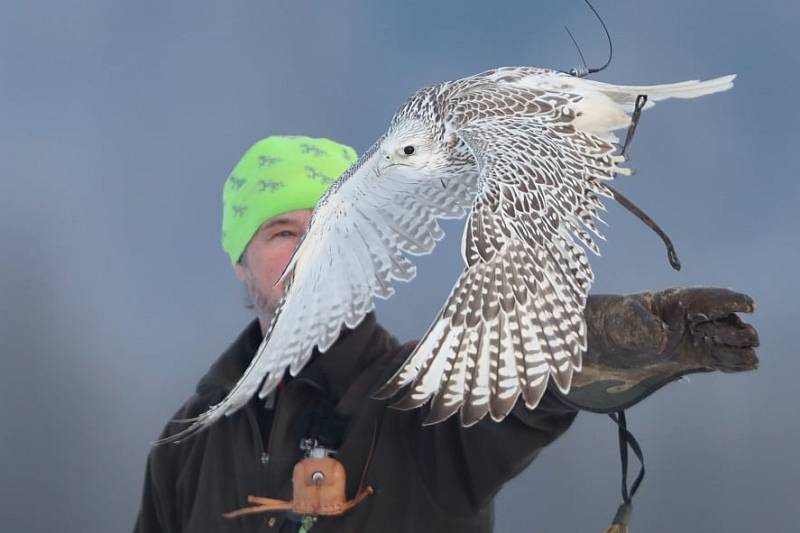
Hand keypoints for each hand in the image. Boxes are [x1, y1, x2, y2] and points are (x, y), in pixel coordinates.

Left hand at [585, 288, 758, 372]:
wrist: (616, 335)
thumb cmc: (623, 317)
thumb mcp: (627, 316)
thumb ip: (643, 324)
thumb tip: (662, 340)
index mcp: (683, 300)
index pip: (714, 297)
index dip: (733, 300)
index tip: (749, 306)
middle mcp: (697, 317)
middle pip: (730, 321)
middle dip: (734, 330)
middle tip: (716, 337)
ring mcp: (699, 336)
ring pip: (732, 341)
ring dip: (738, 348)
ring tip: (740, 355)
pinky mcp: (698, 354)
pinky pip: (723, 358)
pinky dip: (736, 362)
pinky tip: (747, 364)